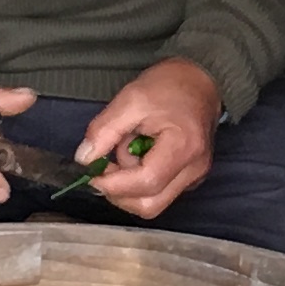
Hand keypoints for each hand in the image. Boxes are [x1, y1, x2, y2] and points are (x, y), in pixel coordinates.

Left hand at [73, 58, 220, 218]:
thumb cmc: (170, 86)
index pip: (146, 182)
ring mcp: (194, 177)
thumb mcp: (130, 99)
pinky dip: (140, 181)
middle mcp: (194, 170)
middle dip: (119, 192)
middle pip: (150, 205)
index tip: (92, 173)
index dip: (114, 184)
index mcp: (183, 147)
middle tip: (105, 166)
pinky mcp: (190, 178)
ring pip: (153, 202)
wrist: (201, 80)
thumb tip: (84, 159)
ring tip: (127, 150)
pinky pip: (159, 193)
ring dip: (129, 186)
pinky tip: (138, 155)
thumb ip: (104, 130)